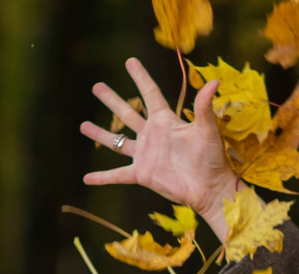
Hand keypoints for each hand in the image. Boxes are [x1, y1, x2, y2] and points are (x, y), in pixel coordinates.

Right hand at [80, 56, 241, 231]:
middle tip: (96, 86)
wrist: (209, 187)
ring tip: (83, 125)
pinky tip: (87, 178)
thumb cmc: (211, 158)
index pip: (150, 94)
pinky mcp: (142, 174)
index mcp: (166, 121)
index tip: (130, 61)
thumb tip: (215, 81)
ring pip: (117, 142)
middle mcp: (152, 135)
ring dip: (100, 134)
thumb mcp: (207, 130)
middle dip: (111, 99)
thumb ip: (204, 106)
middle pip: (127, 113)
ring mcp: (145, 154)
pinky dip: (102, 177)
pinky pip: (117, 175)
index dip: (141, 77)